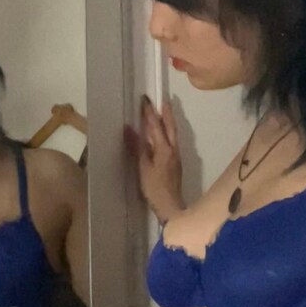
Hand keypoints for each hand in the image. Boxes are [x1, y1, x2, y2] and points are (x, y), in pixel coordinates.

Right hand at [125, 96, 183, 223]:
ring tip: (164, 111)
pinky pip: (172, 141)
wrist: (170, 206)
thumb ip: (137, 147)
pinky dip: (167, 132)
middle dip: (166, 112)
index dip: (149, 113)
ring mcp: (176, 156)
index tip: (145, 100)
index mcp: (164, 149)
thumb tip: (129, 128)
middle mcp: (173, 149)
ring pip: (173, 134)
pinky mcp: (175, 162)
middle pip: (170, 127)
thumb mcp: (143, 168)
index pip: (156, 126)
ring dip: (168, 121)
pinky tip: (163, 133)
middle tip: (162, 100)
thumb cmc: (155, 188)